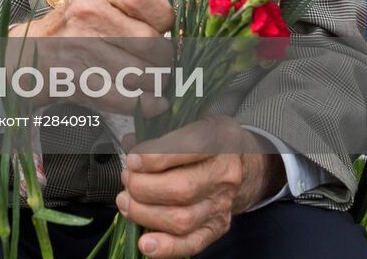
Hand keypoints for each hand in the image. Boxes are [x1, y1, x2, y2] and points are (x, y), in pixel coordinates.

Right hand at [8, 0, 174, 114]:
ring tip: (148, 77)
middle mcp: (88, 10)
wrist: (32, 50)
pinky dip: (146, 104)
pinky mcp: (79, 78)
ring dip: (154, 82)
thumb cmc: (78, 20)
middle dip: (162, 58)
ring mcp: (82, 45)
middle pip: (151, 42)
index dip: (163, 18)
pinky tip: (154, 102)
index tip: (159, 27)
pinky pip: (126, 98)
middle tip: (156, 60)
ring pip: (143, 74)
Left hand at [117, 117, 283, 257]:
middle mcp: (224, 174)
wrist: (241, 163)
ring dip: (145, 214)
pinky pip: (192, 244)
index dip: (154, 158)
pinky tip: (146, 244)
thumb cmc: (204, 139)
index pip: (188, 149)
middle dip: (143, 187)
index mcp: (218, 139)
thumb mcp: (189, 120)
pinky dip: (167, 248)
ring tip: (126, 202)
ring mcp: (222, 204)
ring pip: (182, 219)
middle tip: (126, 179)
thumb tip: (129, 143)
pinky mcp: (218, 227)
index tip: (132, 160)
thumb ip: (158, 129)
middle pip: (181, 189)